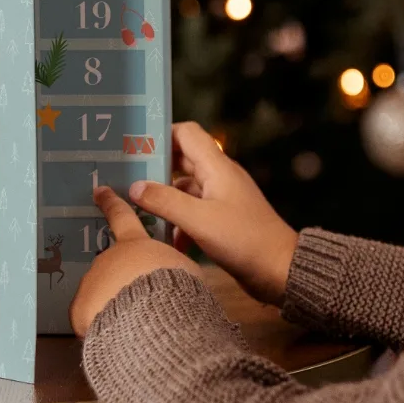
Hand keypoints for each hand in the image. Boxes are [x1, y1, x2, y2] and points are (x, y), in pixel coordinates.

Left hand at [70, 187, 200, 337]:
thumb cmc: (174, 288)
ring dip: (113, 303)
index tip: (99, 191)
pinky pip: (90, 317)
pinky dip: (101, 324)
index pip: (122, 217)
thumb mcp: (184, 269)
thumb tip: (170, 270)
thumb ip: (171, 264)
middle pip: (113, 266)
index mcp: (135, 244)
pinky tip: (116, 334)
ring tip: (133, 323)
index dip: (111, 203)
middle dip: (122, 280)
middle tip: (139, 300)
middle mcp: (108, 259)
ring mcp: (90, 282)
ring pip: (101, 293)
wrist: (150, 319)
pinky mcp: (80, 308)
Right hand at [128, 122, 298, 305]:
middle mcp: (219, 177)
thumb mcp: (198, 220)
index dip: (161, 134)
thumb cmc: (243, 239)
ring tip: (138, 213)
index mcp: (217, 167)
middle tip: (124, 180)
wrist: (279, 269)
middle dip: (154, 170)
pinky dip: (179, 223)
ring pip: (184, 189)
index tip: (134, 147)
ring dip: (164, 201)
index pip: (187, 133)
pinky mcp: (222, 220)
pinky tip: (168, 241)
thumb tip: (133, 187)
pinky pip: (193, 212)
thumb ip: (164, 201)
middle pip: (181, 161)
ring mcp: (221, 198)